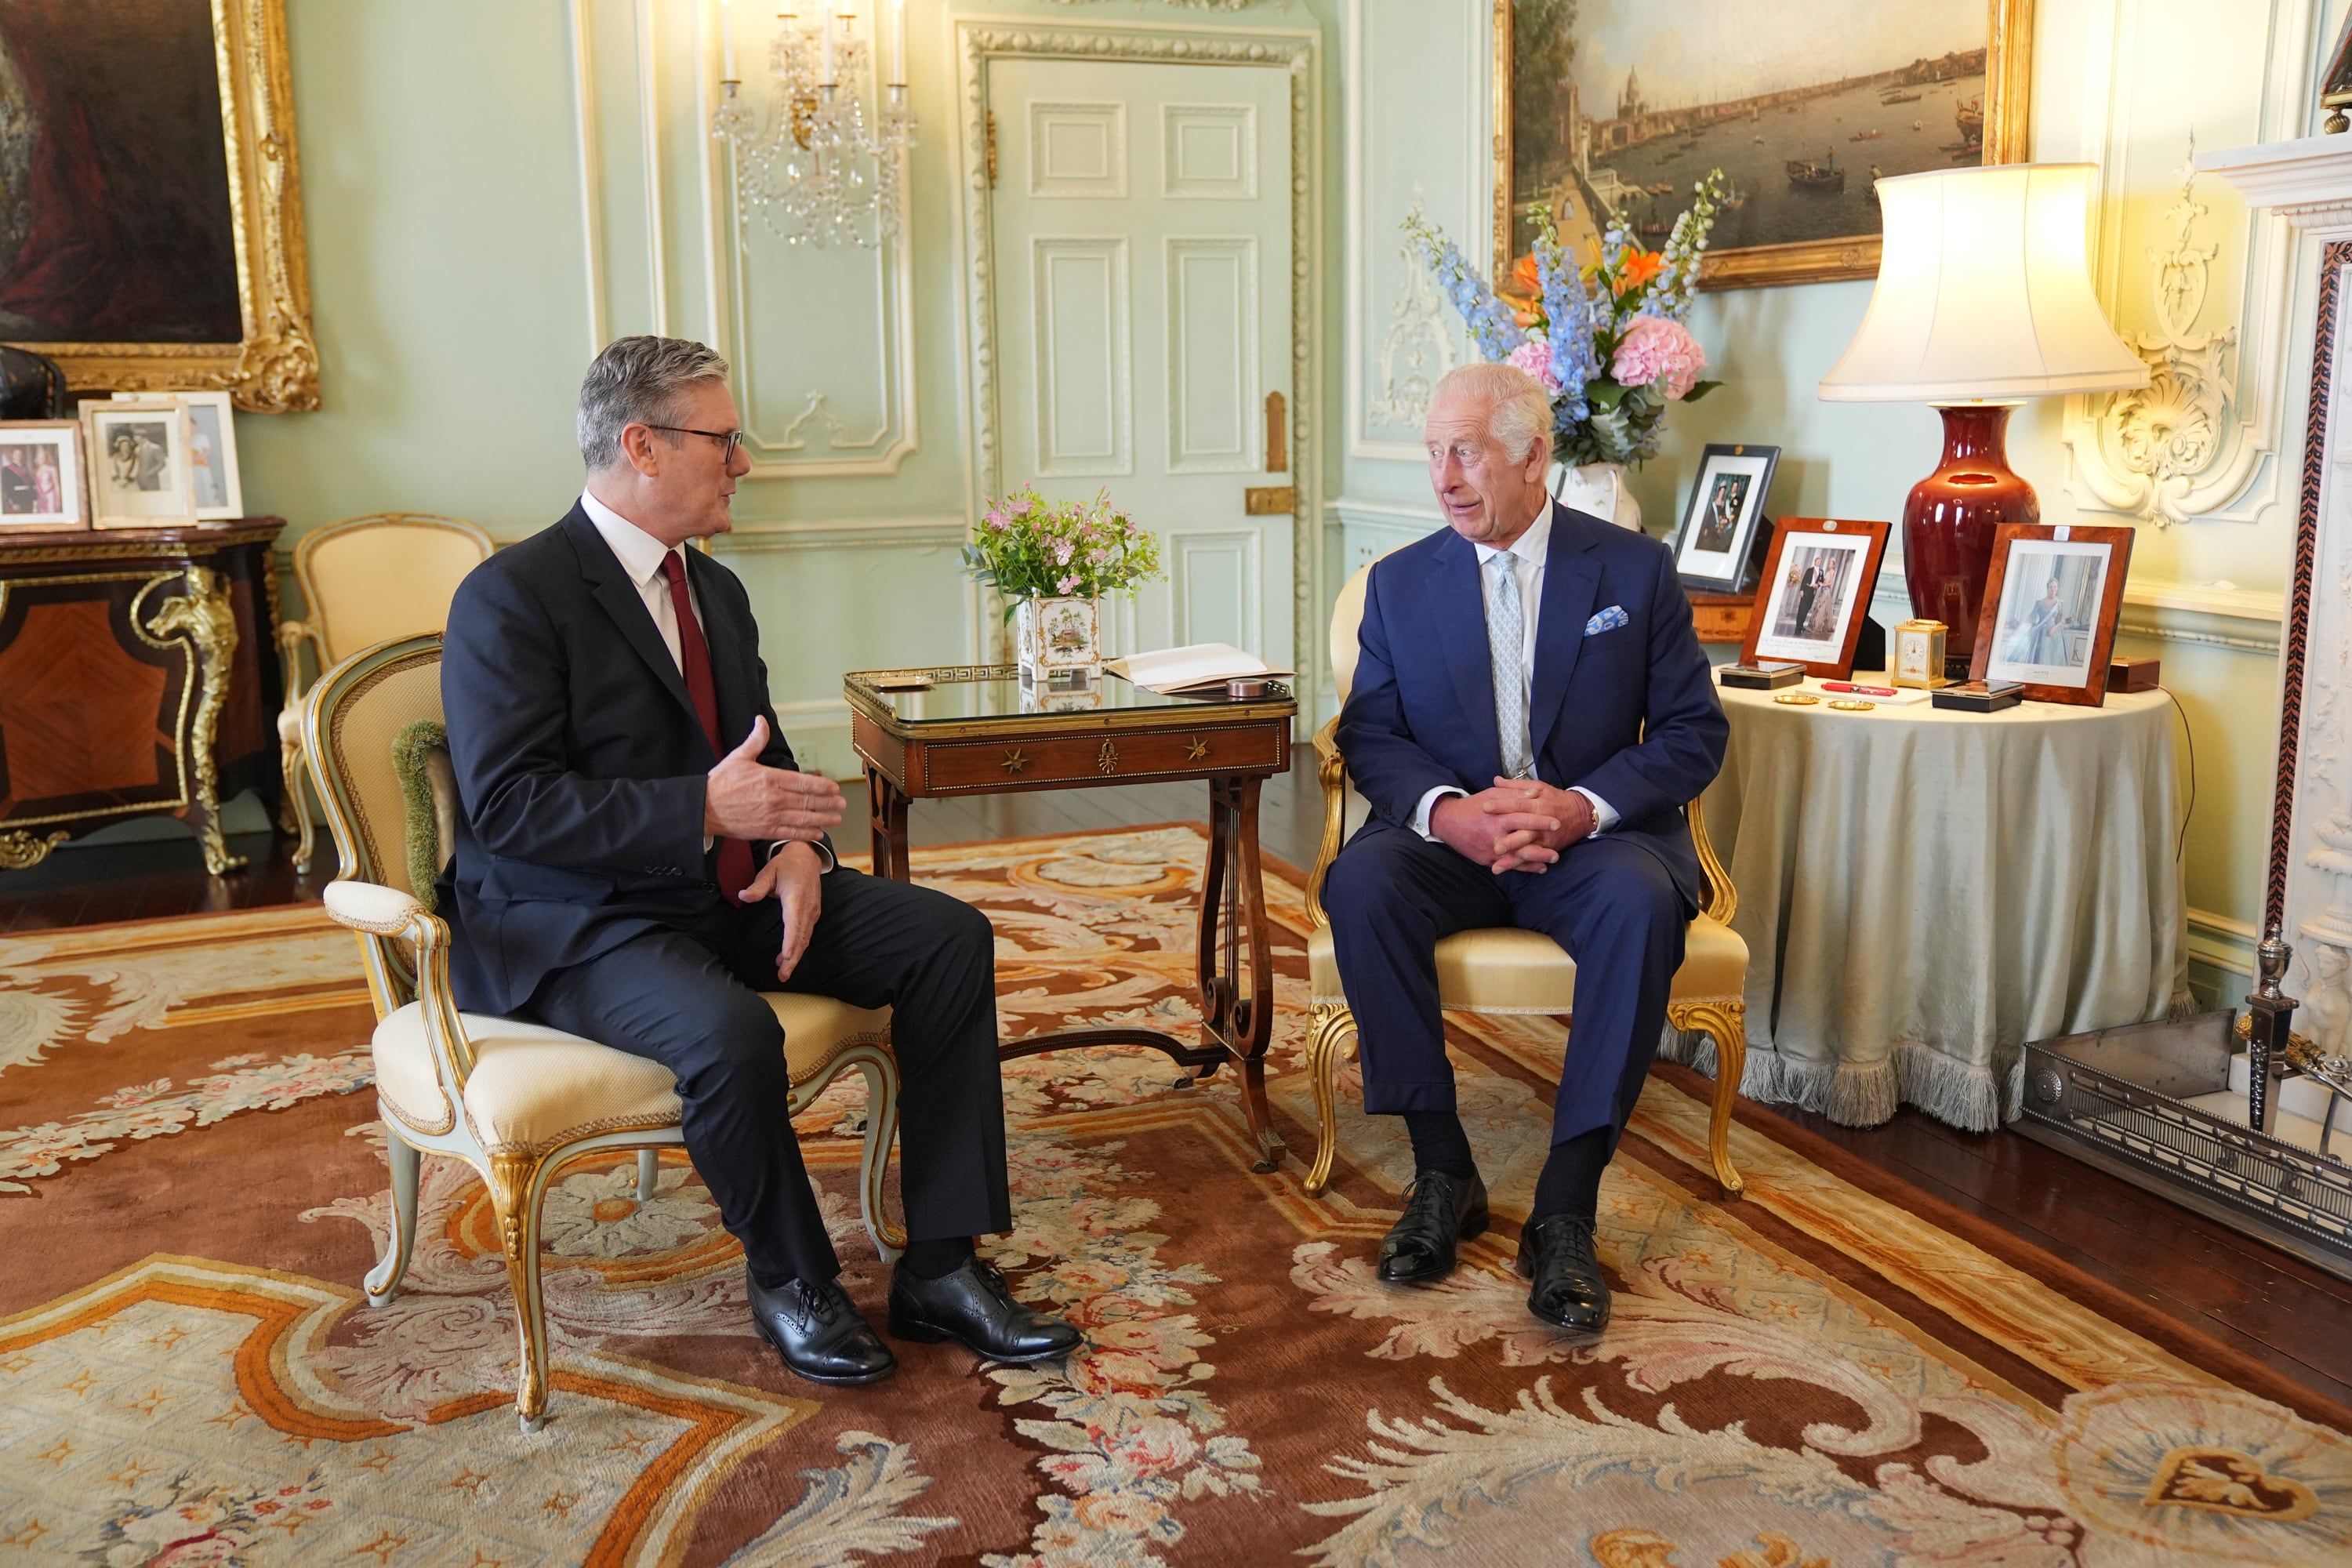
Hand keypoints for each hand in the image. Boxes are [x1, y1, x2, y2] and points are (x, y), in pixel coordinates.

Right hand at [704, 716, 844, 841]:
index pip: (803, 782)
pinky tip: (817, 833)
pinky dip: (806, 834)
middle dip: (828, 803)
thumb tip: (761, 721)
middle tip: (842, 804)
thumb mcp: (739, 757)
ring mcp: (770, 816)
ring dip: (823, 819)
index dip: (821, 786)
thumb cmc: (720, 783)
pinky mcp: (764, 830)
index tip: (834, 788)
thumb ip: (756, 741)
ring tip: (836, 819)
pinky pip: (790, 832)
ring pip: (803, 818)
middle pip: (807, 801)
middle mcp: (773, 798)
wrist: (703, 808)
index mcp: (769, 778)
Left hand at [738, 839, 824, 980]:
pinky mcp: (813, 913)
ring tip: (784, 971)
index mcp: (796, 898)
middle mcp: (807, 907)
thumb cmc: (786, 865)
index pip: (794, 925)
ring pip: (805, 938)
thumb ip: (757, 886)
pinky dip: (798, 946)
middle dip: (793, 957)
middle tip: (783, 975)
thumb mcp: (768, 871)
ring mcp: (813, 911)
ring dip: (796, 955)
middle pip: (801, 937)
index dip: (790, 943)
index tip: (785, 958)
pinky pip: (806, 933)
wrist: (807, 857)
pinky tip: (788, 956)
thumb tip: (744, 896)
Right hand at [1430, 786, 1564, 874]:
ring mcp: (1491, 850)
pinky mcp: (1487, 859)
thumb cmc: (1474, 806)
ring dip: (1536, 861)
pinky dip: (1524, 868)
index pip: (1523, 819)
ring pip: (1517, 858)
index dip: (1540, 821)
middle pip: (1522, 844)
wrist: (1449, 822)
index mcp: (1499, 818)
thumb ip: (1514, 794)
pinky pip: (1508, 865)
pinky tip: (1538, 868)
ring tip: (1552, 860)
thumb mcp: (1493, 795)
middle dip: (1541, 849)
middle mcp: (1496, 836)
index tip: (1557, 823)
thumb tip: (1535, 793)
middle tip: (1558, 851)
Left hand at [1481, 776, 1594, 870]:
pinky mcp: (1547, 848)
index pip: (1516, 804)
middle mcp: (1540, 821)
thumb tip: (1496, 780)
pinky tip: (1509, 870)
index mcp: (1536, 803)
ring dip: (1512, 858)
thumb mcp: (1538, 787)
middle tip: (1493, 845)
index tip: (1484, 807)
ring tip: (1497, 865)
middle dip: (1508, 838)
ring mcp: (1544, 837)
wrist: (1580, 814)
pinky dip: (1521, 865)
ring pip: (1527, 848)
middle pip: (1522, 830)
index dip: (1501, 806)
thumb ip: (1516, 785)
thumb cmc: (1555, 799)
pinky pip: (1533, 858)